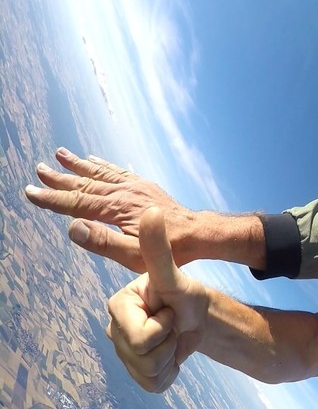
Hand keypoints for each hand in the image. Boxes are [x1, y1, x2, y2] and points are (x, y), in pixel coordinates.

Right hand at [24, 147, 194, 272]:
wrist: (198, 234)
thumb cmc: (166, 250)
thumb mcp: (132, 255)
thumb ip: (101, 242)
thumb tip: (71, 227)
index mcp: (116, 209)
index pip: (76, 202)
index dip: (51, 197)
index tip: (29, 190)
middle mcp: (124, 192)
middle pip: (85, 182)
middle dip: (60, 176)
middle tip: (39, 168)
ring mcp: (136, 187)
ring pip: (101, 172)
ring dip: (79, 164)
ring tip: (61, 153)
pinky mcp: (145, 187)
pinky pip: (119, 171)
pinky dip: (103, 165)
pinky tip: (95, 160)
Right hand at [105, 206, 208, 392]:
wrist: (199, 318)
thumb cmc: (185, 293)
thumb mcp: (174, 275)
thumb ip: (158, 248)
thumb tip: (152, 211)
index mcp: (117, 306)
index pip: (141, 336)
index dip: (163, 326)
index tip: (168, 310)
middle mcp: (113, 328)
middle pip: (142, 356)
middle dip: (168, 343)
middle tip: (172, 325)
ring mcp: (122, 352)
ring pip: (148, 372)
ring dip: (171, 357)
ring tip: (173, 338)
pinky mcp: (135, 372)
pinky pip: (153, 384)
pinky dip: (170, 373)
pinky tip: (171, 355)